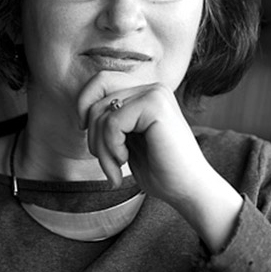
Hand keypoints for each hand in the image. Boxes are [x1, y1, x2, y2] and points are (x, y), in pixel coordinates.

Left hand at [77, 71, 208, 202]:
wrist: (188, 190)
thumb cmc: (158, 170)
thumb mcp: (126, 139)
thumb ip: (110, 120)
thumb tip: (82, 109)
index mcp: (144, 92)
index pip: (100, 81)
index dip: (84, 105)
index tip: (85, 132)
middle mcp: (151, 87)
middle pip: (96, 95)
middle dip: (91, 133)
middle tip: (105, 161)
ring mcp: (155, 93)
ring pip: (100, 112)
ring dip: (101, 148)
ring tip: (115, 168)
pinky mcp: (155, 105)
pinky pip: (112, 122)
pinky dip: (111, 147)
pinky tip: (125, 160)